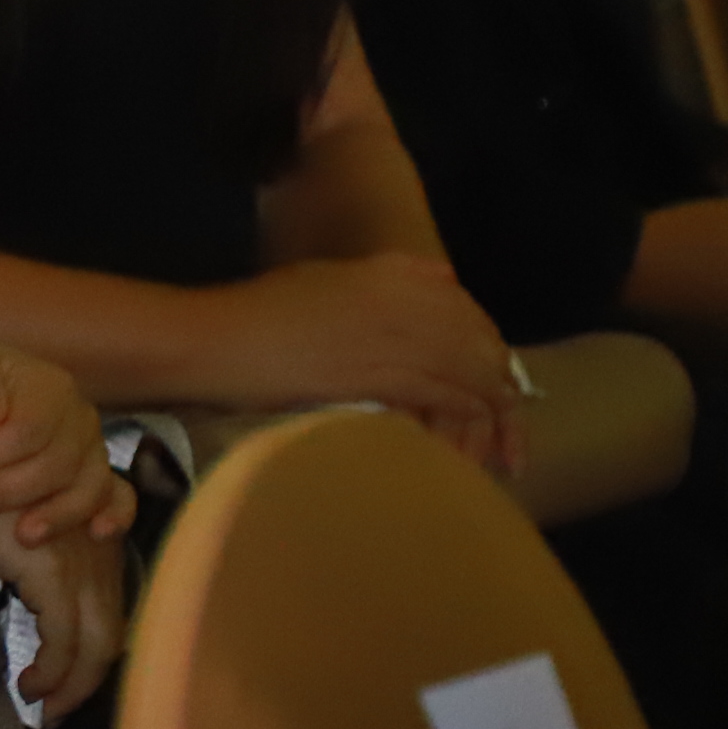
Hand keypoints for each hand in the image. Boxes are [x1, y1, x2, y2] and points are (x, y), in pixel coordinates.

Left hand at [0, 345, 129, 549]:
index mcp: (49, 386)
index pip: (26, 429)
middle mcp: (79, 417)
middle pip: (55, 464)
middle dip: (3, 491)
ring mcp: (93, 449)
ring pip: (87, 486)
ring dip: (56, 515)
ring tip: (20, 538)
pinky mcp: (97, 475)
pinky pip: (120, 496)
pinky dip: (116, 515)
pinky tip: (97, 534)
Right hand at [0, 493, 128, 724]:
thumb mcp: (13, 524)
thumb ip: (34, 557)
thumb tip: (24, 597)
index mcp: (94, 534)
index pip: (109, 607)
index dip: (93, 650)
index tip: (66, 676)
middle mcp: (100, 549)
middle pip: (111, 633)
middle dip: (88, 680)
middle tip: (59, 710)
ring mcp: (82, 561)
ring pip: (96, 644)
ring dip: (73, 685)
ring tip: (45, 707)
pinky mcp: (54, 574)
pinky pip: (64, 639)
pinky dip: (51, 671)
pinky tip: (30, 685)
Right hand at [209, 255, 525, 476]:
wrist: (216, 340)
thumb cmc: (255, 317)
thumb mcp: (322, 283)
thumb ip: (378, 286)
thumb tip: (434, 291)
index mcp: (387, 272)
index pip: (465, 307)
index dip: (487, 349)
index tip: (495, 385)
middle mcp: (402, 297)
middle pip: (480, 341)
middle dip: (504, 390)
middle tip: (511, 434)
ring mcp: (395, 332)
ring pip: (472, 373)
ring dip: (496, 418)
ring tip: (504, 455)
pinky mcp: (383, 371)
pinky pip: (447, 397)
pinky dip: (466, 428)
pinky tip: (472, 456)